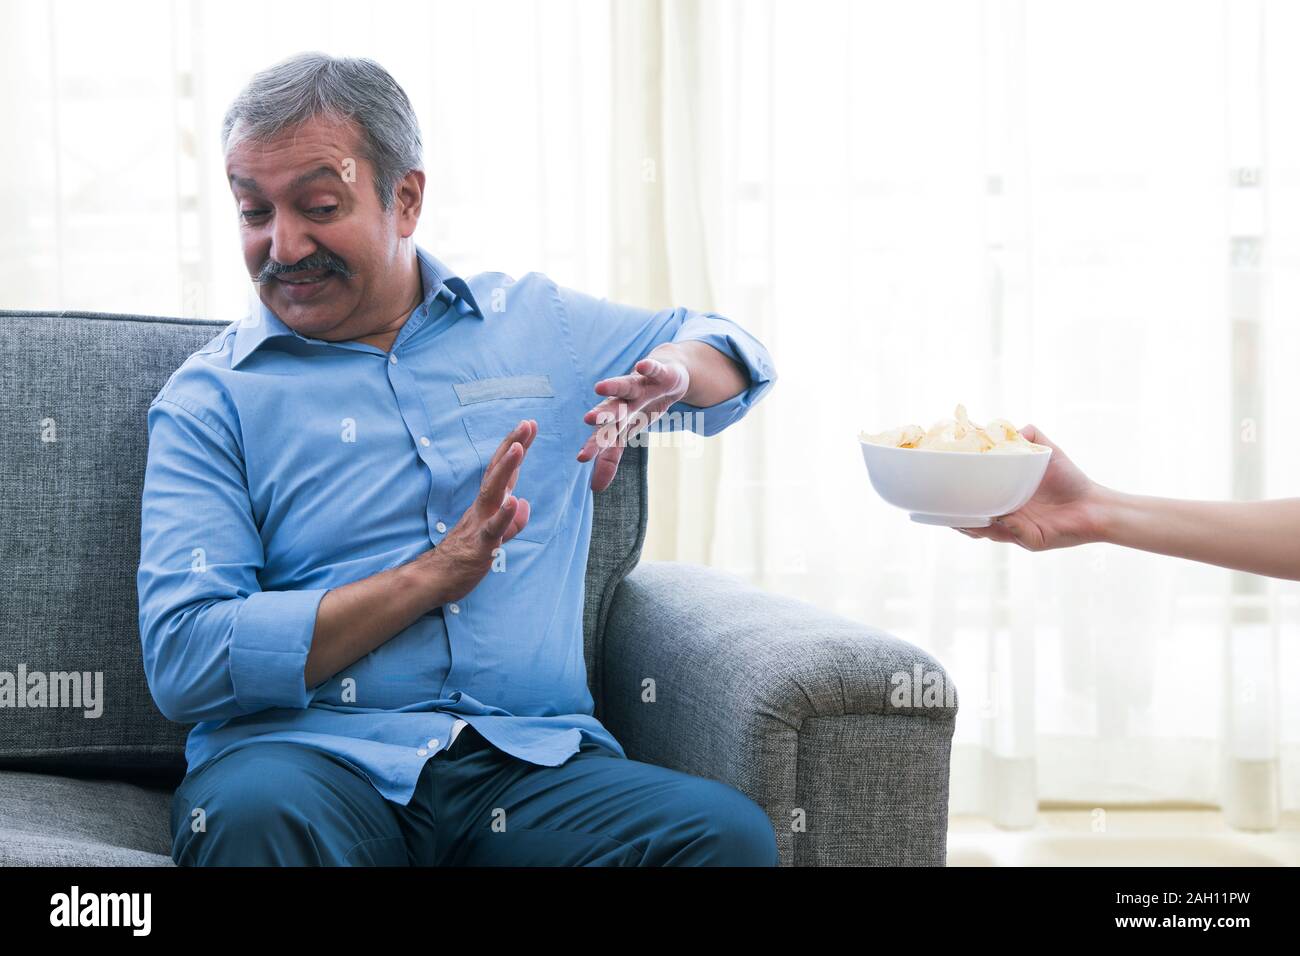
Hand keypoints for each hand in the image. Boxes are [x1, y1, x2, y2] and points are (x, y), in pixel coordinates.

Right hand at [421, 419, 534, 603]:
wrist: (438, 579)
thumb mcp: (495, 537)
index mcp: (487, 504)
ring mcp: (480, 523)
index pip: (503, 470)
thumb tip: (524, 502)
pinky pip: (493, 528)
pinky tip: (515, 500)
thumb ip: (512, 521)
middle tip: (526, 424)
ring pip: (493, 492)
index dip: (515, 447)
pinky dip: (504, 514)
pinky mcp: (480, 544)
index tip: (528, 425)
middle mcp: (482, 508)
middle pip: (498, 471)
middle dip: (513, 446)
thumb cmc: (465, 556)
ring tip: (518, 448)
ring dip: (506, 469)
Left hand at [576, 355, 689, 491]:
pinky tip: (641, 366)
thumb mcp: (627, 435)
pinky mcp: (659, 373)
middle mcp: (625, 401)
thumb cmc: (640, 408)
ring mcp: (641, 385)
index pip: (604, 433)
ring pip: (626, 386)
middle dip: (601, 415)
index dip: (595, 446)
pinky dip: (649, 368)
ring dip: (614, 386)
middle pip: (612, 408)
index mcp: (616, 418)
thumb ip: (610, 459)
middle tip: (588, 419)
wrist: (666, 377)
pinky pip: (654, 370)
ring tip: (599, 387)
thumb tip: (595, 489)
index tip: (582, 458)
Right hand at [954, 424, 1106, 550]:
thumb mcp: (1047, 452)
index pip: (974, 503)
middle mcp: (1007, 518)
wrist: (1095, 505)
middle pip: (973, 523)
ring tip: (959, 519)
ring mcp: (1018, 532)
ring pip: (987, 533)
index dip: (958, 501)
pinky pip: (1016, 535)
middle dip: (956, 519)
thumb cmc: (1070, 480)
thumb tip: (1004, 427)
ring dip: (973, 527)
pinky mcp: (1033, 541)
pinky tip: (1001, 517)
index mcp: (1005, 499)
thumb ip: (1029, 435)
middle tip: (942, 511)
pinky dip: (1007, 527)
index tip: (941, 492)